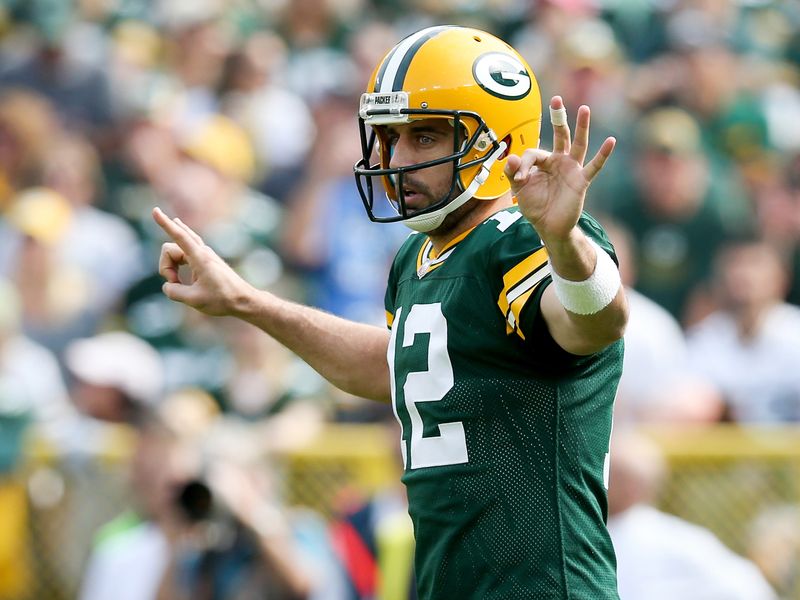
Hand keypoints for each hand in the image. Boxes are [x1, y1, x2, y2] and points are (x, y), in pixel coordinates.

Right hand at [153, 207, 253, 315]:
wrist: (244, 300)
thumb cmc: (222, 299)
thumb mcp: (194, 300)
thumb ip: (173, 291)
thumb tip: (168, 286)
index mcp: (200, 258)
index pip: (178, 236)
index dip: (165, 224)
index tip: (155, 210)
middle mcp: (202, 252)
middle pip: (170, 248)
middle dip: (165, 266)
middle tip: (175, 283)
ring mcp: (204, 254)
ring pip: (176, 251)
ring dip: (171, 267)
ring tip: (177, 283)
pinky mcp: (206, 260)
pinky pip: (185, 250)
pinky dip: (176, 259)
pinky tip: (178, 230)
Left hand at [504, 96, 614, 243]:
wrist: (548, 227)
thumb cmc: (535, 207)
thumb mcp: (519, 189)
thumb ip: (512, 173)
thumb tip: (511, 157)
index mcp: (543, 162)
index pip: (533, 153)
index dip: (523, 164)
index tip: (518, 179)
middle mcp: (559, 161)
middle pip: (559, 135)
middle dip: (558, 118)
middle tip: (556, 99)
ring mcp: (571, 169)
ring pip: (578, 144)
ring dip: (581, 127)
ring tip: (584, 109)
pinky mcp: (581, 181)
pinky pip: (594, 166)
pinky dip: (603, 154)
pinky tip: (611, 141)